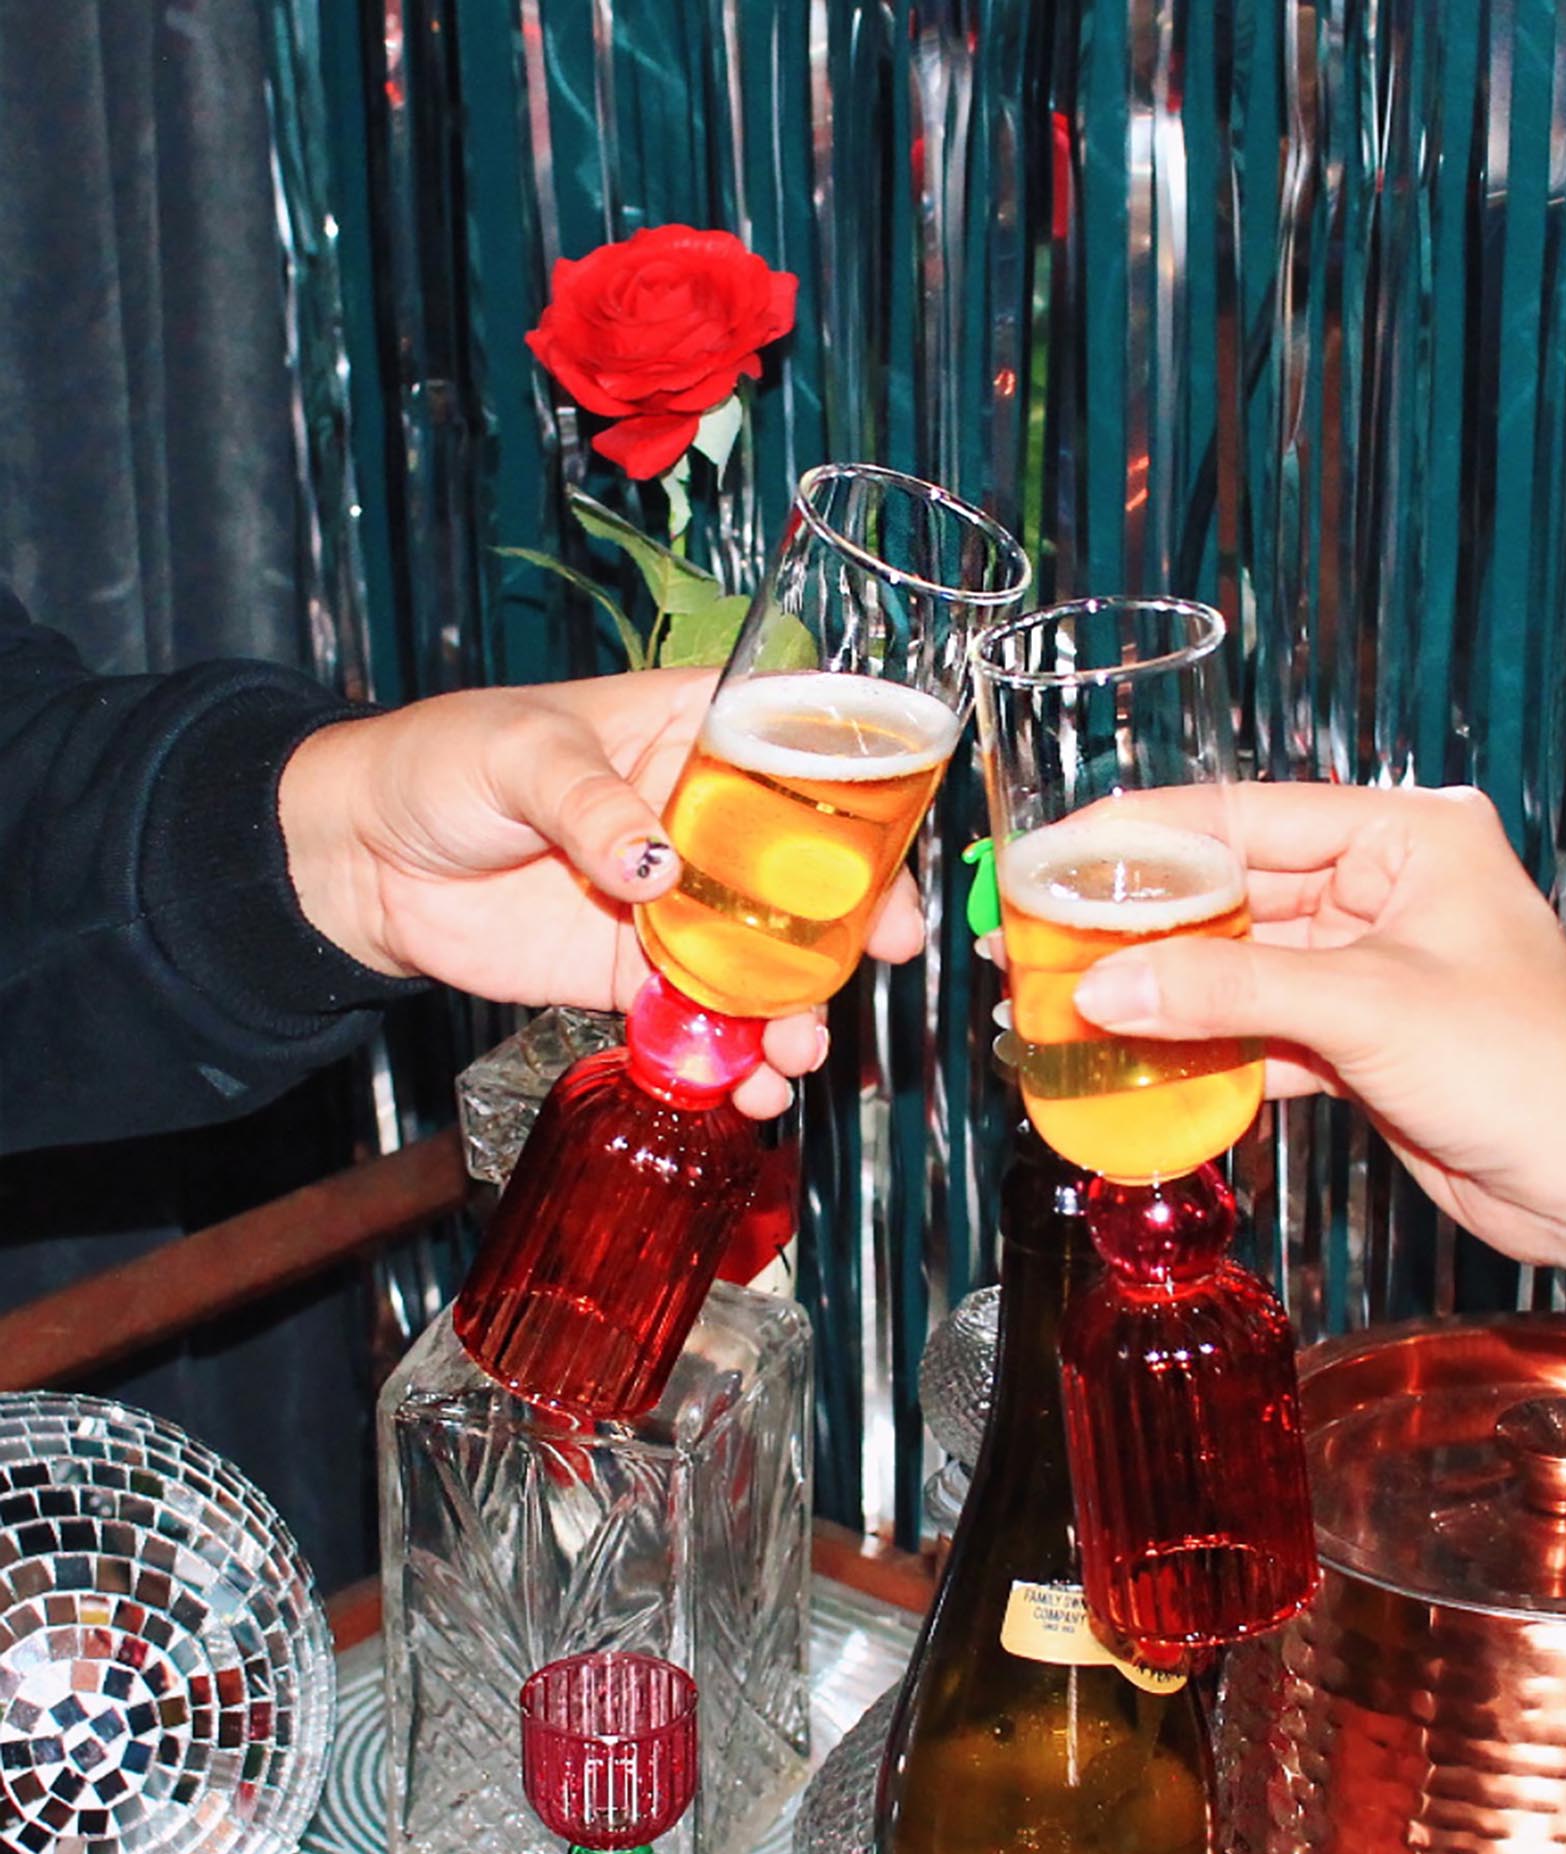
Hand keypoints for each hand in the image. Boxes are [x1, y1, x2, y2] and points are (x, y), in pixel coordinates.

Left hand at [278, 670, 925, 1118]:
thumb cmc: (439, 763)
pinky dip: (731, 1058)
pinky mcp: (637, 973)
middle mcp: (705, 822)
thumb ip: (590, 802)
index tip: (891, 869)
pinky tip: (745, 1089)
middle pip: (808, 876)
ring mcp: (677, 904)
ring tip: (794, 1054)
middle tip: (876, 966)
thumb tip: (655, 865)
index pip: (803, 766)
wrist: (360, 859)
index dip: (862, 817)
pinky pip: (702, 1018)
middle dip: (850, 929)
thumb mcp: (517, 754)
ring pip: (766, 960)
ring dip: (796, 1010)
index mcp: (694, 736)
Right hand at [1067, 782, 1565, 1266]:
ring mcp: (1370, 965)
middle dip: (1137, 924)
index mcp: (1405, 835)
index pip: (1246, 815)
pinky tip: (1135, 1060)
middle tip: (1037, 936)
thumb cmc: (1530, 1069)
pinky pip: (1260, 1027)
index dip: (1141, 836)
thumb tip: (1100, 989)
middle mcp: (1385, 887)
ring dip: (1160, 990)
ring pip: (1236, 965)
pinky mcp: (1360, 1037)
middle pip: (1230, 891)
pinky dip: (1204, 1048)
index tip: (1052, 853)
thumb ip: (1225, 990)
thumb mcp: (1365, 1008)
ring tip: (1064, 995)